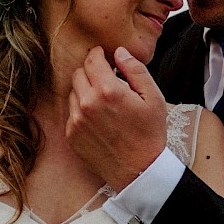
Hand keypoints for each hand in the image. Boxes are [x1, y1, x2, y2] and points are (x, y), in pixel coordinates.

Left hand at [66, 46, 167, 189]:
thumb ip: (135, 70)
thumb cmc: (150, 134)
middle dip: (91, 71)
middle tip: (105, 78)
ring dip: (85, 90)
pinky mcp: (72, 134)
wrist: (140, 170)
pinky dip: (81, 109)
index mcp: (108, 90)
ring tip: (103, 100)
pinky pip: (71, 112)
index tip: (103, 56)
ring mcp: (77, 120)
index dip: (98, 54)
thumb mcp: (153, 97)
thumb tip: (119, 52)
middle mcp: (88, 103)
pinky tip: (98, 117)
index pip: (92, 59)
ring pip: (73, 92)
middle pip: (79, 73)